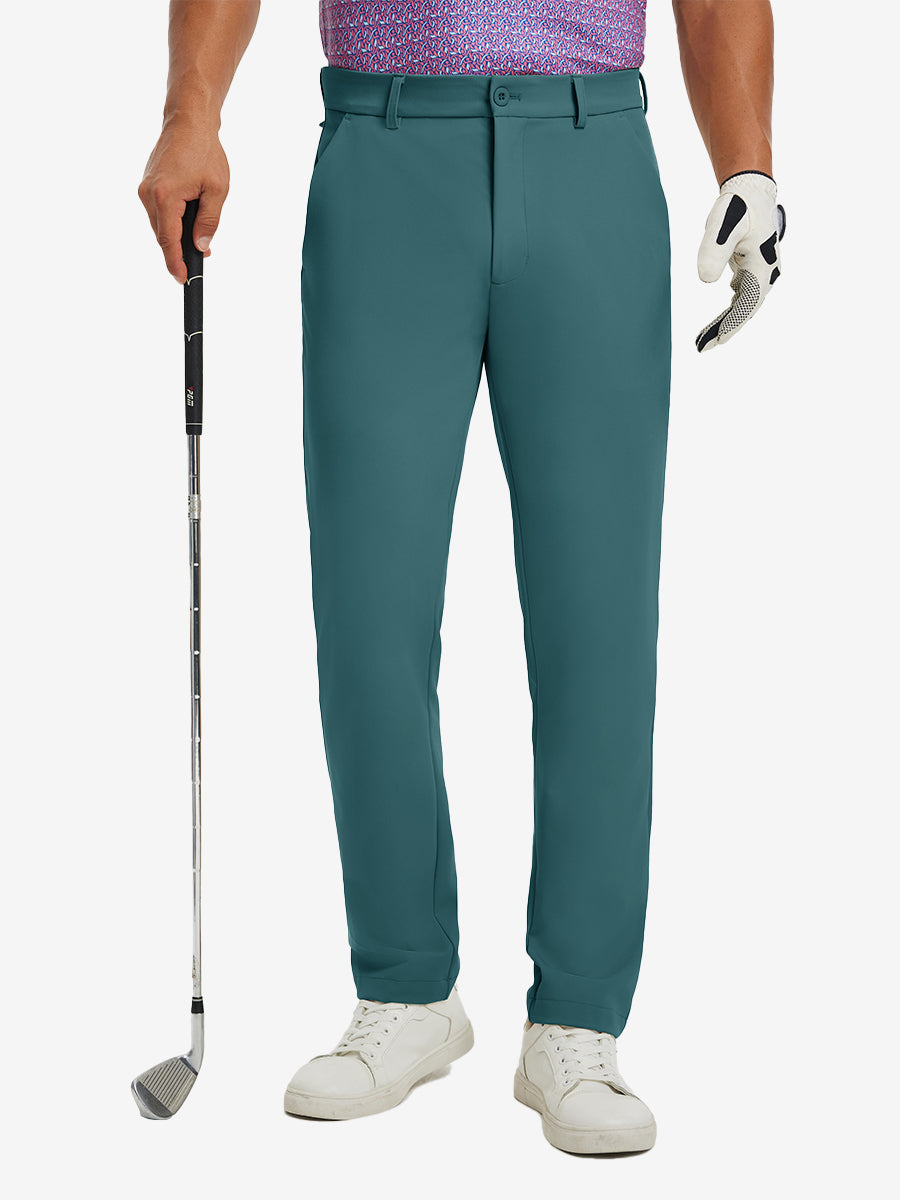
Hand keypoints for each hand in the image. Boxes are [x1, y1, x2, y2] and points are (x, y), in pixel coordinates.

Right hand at [138, 118, 229, 282]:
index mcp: (165, 196)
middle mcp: (149, 194)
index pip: (168, 241)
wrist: (188, 121)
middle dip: (179, 251)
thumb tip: (201, 247)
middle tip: (201, 261)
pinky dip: (172, 220)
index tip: (182, 280)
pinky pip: (159, 212)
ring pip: (160, 225)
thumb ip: (209, 222)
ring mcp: (145, 189)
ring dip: (177, 235)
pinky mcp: (147, 185)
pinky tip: (188, 221)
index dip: (175, 263)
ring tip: (199, 240)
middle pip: (163, 235)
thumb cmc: (205, 151)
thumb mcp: (217, 190)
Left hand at [695, 171, 785, 352]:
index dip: (731, 325)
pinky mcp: (752, 269)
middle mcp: (766, 273)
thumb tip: (705, 280)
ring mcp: (760, 272)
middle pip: (745, 310)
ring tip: (703, 339)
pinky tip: (717, 321)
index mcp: (763, 267)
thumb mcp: (721, 227)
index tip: (714, 342)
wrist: (749, 191)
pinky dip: (729, 310)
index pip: (747, 305)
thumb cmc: (736, 207)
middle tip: (702, 347)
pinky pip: (741, 297)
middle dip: (724, 329)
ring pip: (743, 305)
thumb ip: (713, 252)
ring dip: (726, 322)